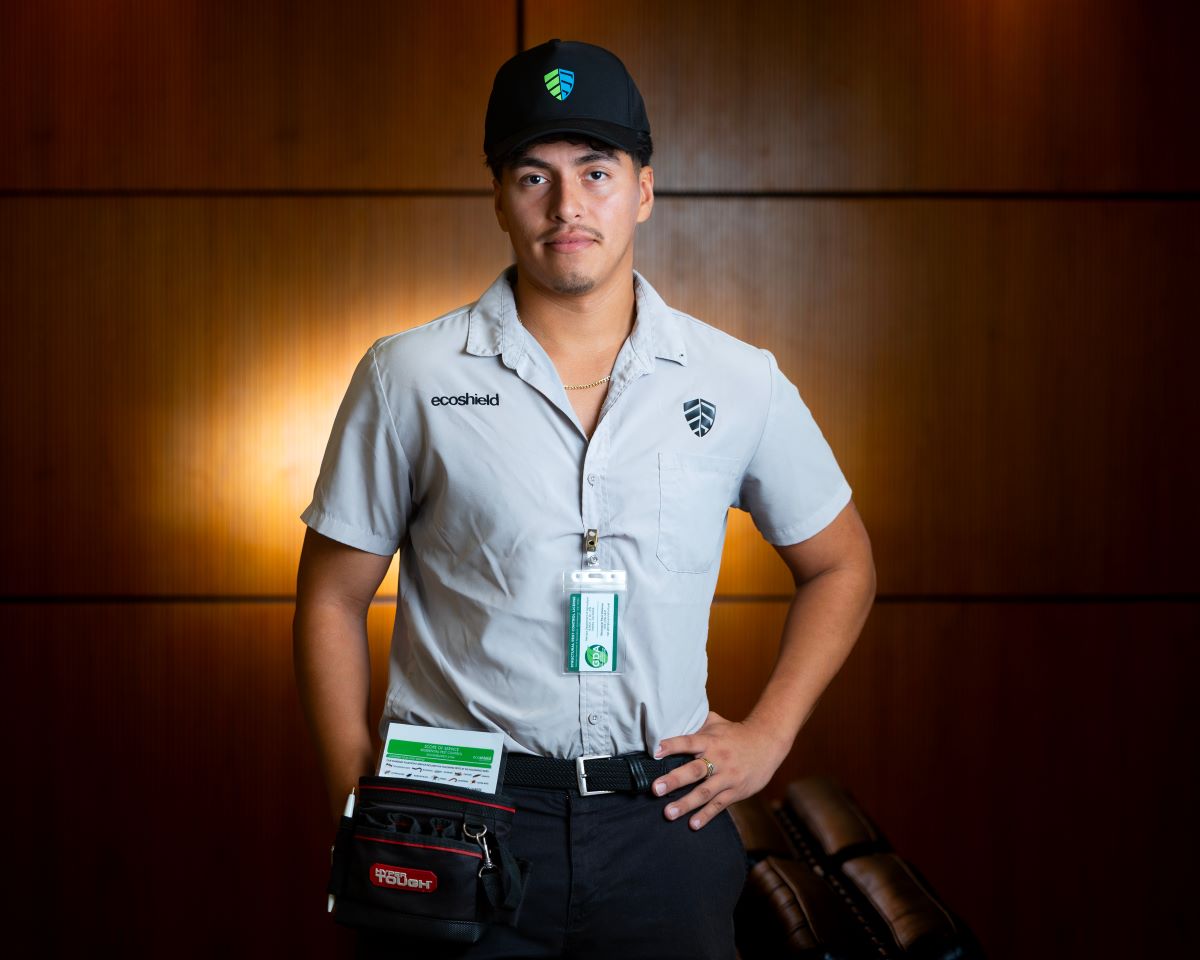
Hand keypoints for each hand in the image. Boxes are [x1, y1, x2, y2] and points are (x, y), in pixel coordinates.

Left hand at [651, 710, 789, 829]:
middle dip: (674, 780)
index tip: (655, 752)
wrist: (768, 743)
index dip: (672, 746)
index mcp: (710, 741)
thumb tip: (671, 719)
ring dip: (686, 803)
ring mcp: (728, 777)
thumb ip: (696, 723)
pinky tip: (693, 825)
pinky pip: (719, 805)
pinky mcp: (736, 791)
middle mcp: (718, 759)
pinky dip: (706, 815)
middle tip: (656, 789)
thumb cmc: (736, 733)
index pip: (689, 742)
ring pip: (705, 792)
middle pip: (695, 770)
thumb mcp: (716, 723)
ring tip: (668, 813)